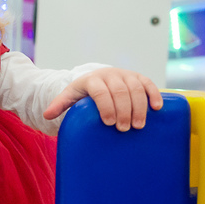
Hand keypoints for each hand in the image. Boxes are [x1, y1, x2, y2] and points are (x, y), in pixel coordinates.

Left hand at [43, 67, 162, 131]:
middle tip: (124, 129)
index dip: (106, 106)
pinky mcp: (138, 77)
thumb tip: (47, 115)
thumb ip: (61, 104)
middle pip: (120, 91)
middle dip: (124, 110)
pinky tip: (158, 108)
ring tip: (139, 125)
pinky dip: (154, 94)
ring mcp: (126, 75)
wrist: (98, 77)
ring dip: (140, 107)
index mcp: (93, 79)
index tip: (109, 123)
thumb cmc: (84, 92)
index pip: (100, 91)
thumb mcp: (71, 96)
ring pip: (136, 88)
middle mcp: (110, 74)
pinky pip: (149, 83)